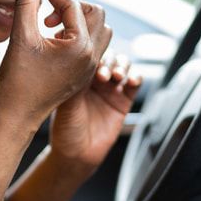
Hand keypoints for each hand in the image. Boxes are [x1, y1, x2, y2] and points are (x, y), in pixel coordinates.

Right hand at [0, 0, 111, 130]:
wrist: (17, 117)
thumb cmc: (18, 84)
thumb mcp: (21, 38)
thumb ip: (27, 4)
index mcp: (80, 47)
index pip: (73, 6)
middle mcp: (92, 57)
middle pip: (96, 14)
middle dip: (72, 7)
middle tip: (48, 14)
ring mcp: (90, 67)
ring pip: (99, 29)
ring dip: (79, 21)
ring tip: (53, 28)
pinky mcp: (84, 74)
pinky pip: (93, 46)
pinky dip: (78, 36)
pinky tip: (53, 42)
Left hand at [47, 5, 142, 169]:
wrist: (77, 156)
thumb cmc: (64, 129)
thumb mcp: (66, 101)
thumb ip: (75, 79)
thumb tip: (79, 56)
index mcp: (77, 73)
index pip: (87, 49)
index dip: (91, 44)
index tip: (89, 47)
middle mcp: (94, 77)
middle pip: (107, 53)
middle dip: (107, 57)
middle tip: (100, 72)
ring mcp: (109, 88)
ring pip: (122, 64)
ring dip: (120, 66)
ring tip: (113, 77)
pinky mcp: (123, 100)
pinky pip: (135, 83)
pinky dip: (136, 77)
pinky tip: (131, 80)